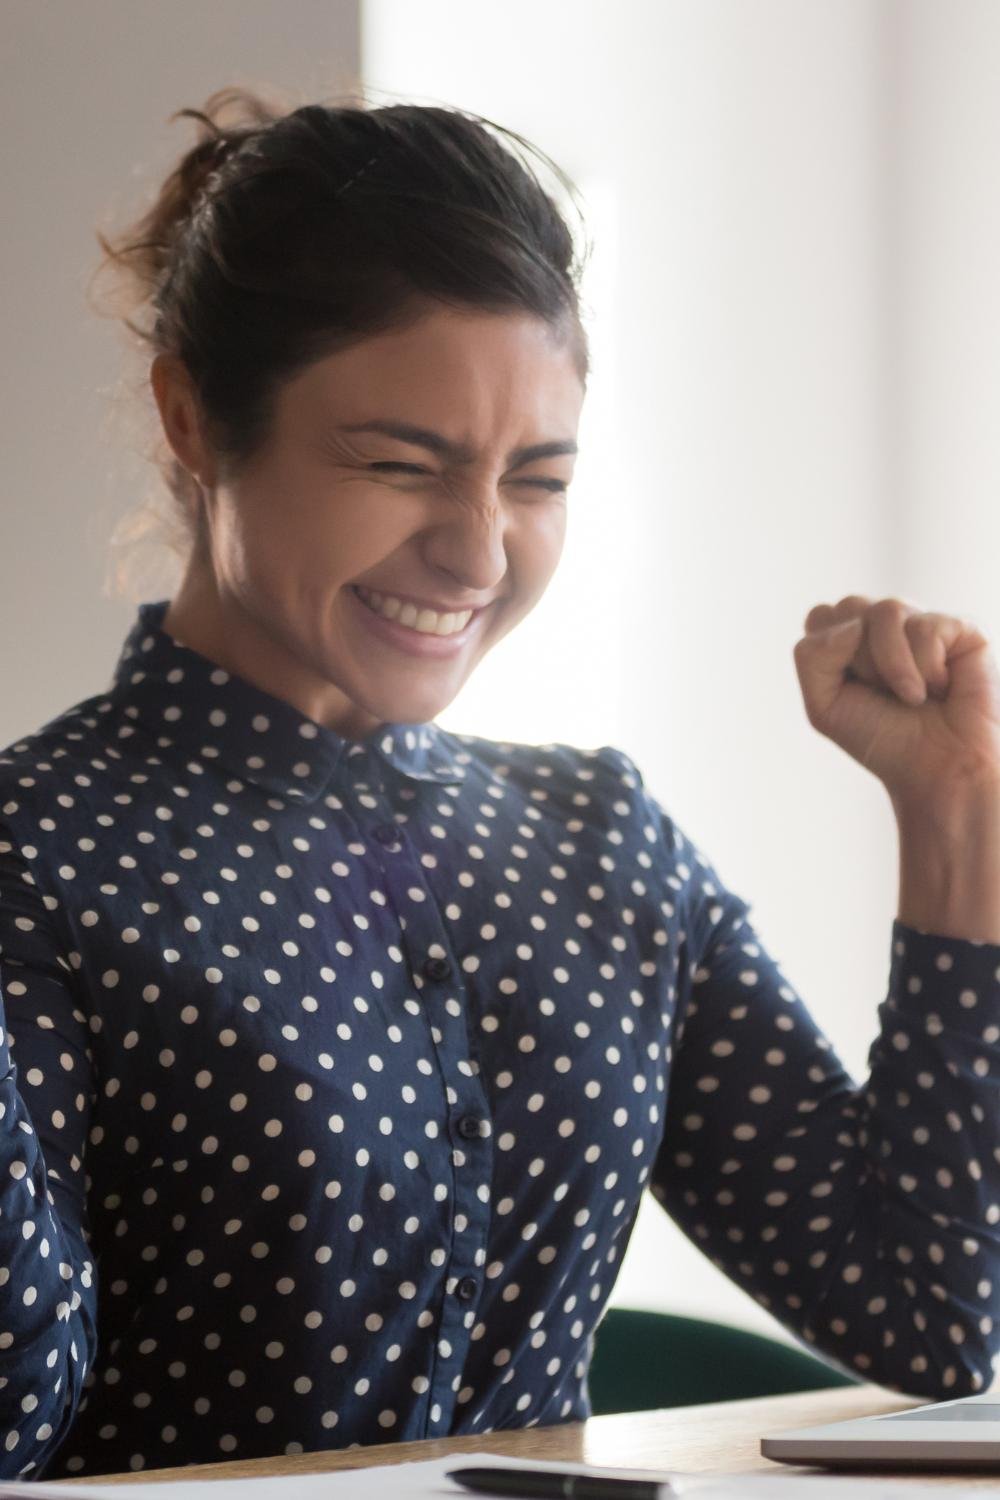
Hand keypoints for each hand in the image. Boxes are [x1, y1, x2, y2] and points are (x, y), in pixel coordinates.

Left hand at [793, 595, 999, 806]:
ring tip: (913, 695)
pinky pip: (924, 627)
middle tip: (882, 693)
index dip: (829, 657)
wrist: (937, 768)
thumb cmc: (883, 738)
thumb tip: (854, 624)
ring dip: (892, 667)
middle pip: (848, 606)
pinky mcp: (958, 627)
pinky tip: (942, 688)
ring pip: (886, 611)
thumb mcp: (823, 705)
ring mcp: (921, 621)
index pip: (821, 616)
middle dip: (859, 660)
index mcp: (849, 638)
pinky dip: (926, 668)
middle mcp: (884, 624)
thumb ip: (812, 656)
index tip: (853, 690)